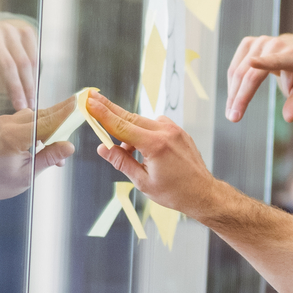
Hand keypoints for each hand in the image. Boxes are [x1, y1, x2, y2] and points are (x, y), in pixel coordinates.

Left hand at [0, 19, 39, 108]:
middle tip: (22, 107)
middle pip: (8, 62)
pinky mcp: (24, 31)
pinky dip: (34, 74)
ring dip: (29, 84)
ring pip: (25, 61)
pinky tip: (32, 89)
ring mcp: (10, 30)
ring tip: (30, 103)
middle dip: (17, 87)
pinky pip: (34, 55)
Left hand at [0, 107, 72, 205]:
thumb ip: (48, 158)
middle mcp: (7, 124)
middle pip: (42, 115)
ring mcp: (3, 121)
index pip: (46, 121)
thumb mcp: (26, 175)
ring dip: (49, 127)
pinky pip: (26, 120)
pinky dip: (38, 128)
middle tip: (77, 120)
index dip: (64, 113)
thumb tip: (69, 146)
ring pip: (35, 116)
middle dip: (61, 119)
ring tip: (56, 149)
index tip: (78, 104)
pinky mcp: (3, 123)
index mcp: (12, 137)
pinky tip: (42, 145)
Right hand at [89, 92, 222, 215]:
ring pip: (142, 121)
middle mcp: (165, 132)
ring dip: (129, 130)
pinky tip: (142, 148)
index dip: (103, 114)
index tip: (90, 102)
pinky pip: (155, 125)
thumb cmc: (175, 193)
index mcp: (155, 145)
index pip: (122, 126)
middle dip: (109, 109)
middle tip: (92, 98)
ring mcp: (174, 129)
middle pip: (130, 117)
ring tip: (126, 150)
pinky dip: (144, 132)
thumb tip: (103, 149)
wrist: (203, 193)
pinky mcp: (178, 131)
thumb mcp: (143, 182)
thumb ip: (122, 162)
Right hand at [225, 34, 292, 122]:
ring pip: (238, 71)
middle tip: (233, 118)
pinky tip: (233, 97)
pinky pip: (234, 66)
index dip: (264, 61)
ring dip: (232, 93)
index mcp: (291, 56)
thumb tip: (289, 118)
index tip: (252, 62)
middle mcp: (274, 45)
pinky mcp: (248, 42)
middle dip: (240, 97)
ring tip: (231, 112)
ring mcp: (259, 42)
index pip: (277, 60)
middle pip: (251, 74)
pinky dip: (232, 83)